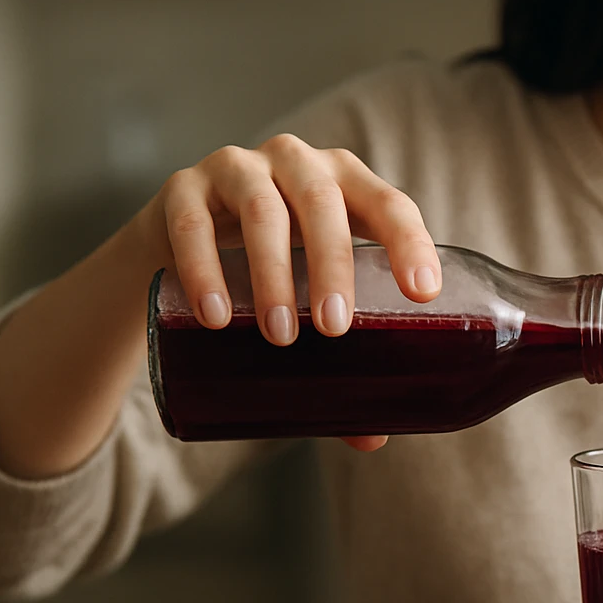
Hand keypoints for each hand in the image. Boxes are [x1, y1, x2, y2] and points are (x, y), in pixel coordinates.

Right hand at [149, 134, 442, 449]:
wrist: (180, 242)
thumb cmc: (275, 270)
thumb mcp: (311, 298)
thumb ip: (342, 360)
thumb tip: (373, 438)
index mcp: (348, 185)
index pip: (390, 204)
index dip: (409, 244)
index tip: (422, 293)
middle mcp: (297, 164)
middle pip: (324, 203)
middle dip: (332, 265)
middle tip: (333, 330)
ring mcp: (238, 168)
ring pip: (262, 211)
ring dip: (273, 274)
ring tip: (280, 335)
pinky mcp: (182, 188)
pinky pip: (193, 223)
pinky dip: (205, 269)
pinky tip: (216, 315)